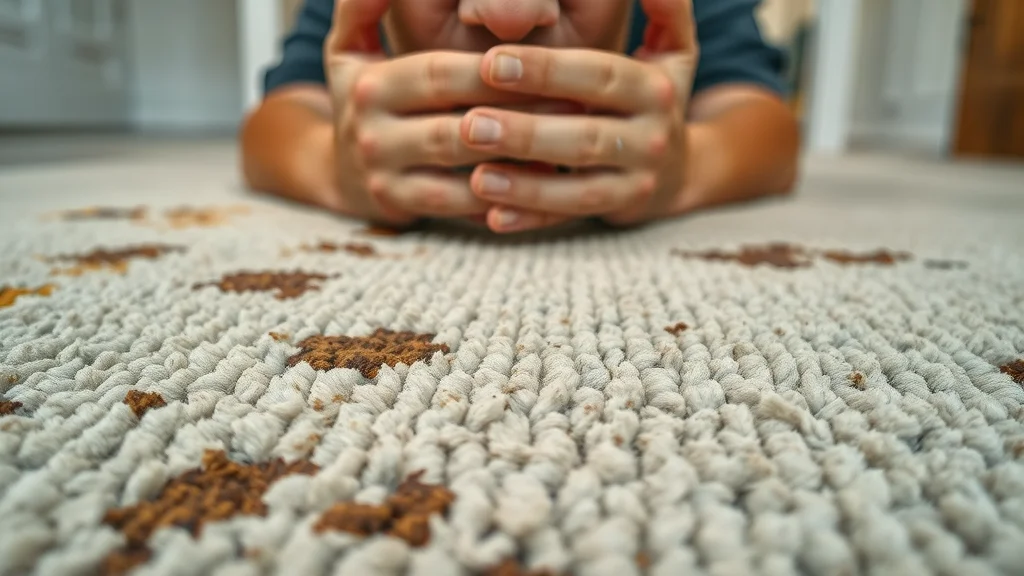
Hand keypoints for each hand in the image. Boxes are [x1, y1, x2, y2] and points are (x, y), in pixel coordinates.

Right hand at [324, 0, 545, 224]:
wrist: (341, 171)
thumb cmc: (368, 97)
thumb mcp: (350, 48)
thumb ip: (364, 6)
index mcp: (371, 83)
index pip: (441, 72)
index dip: (495, 71)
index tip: (547, 66)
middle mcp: (372, 131)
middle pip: (459, 123)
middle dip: (520, 115)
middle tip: (574, 107)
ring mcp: (385, 175)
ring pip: (465, 168)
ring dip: (519, 158)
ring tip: (566, 144)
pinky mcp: (400, 207)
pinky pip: (463, 204)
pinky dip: (505, 195)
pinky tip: (543, 181)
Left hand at [459, 0, 699, 231]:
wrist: (679, 166)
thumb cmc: (649, 96)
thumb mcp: (671, 49)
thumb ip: (665, 8)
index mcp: (654, 88)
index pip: (598, 76)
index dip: (547, 70)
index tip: (490, 62)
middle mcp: (653, 138)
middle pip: (584, 137)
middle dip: (526, 132)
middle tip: (470, 124)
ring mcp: (636, 182)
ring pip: (578, 188)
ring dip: (526, 185)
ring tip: (475, 175)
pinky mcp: (617, 212)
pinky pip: (569, 218)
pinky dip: (532, 219)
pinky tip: (492, 216)